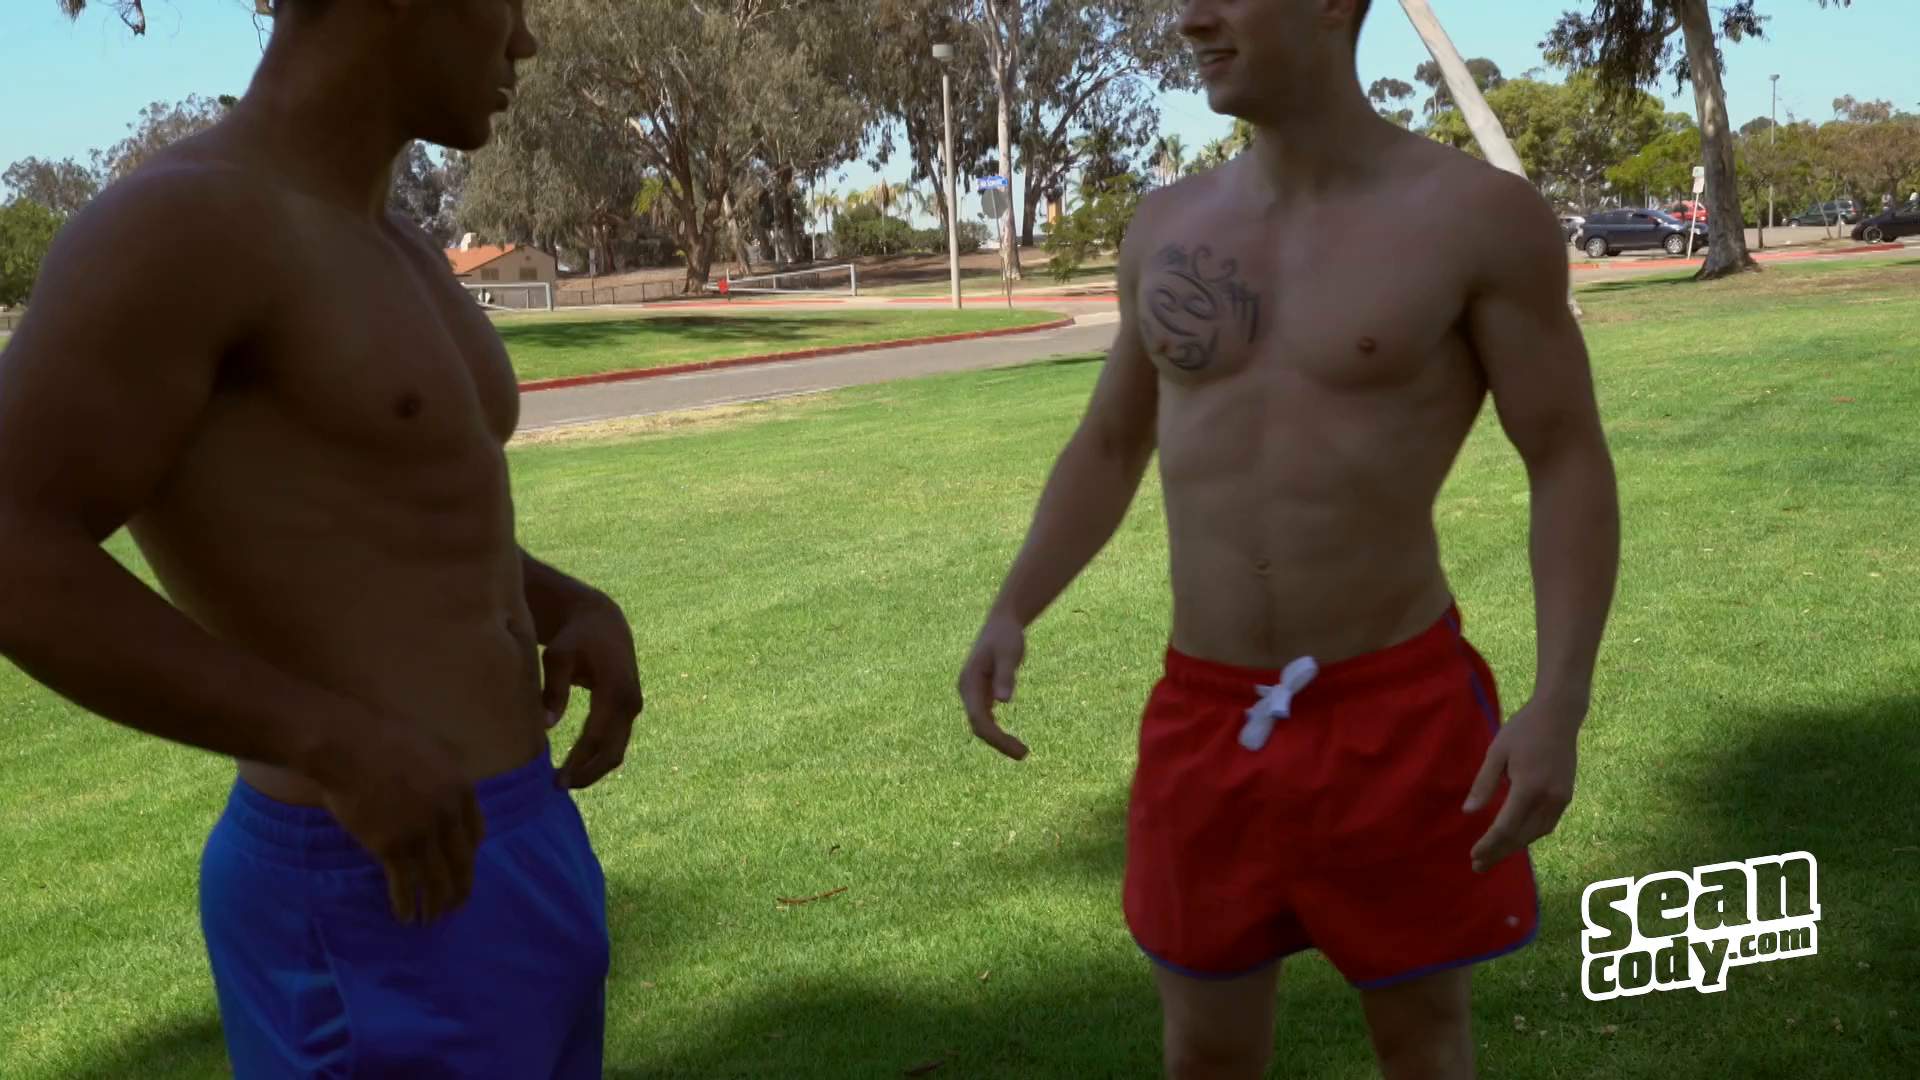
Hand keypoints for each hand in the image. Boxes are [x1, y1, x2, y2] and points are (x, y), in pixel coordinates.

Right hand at [314, 726, 483, 924]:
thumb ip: (442, 772)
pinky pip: (405, 884)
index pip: (476, 832)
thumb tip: (443, 782)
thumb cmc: (381, 737)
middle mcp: (448, 815)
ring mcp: (421, 832)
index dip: (469, 853)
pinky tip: (405, 917)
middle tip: (457, 905)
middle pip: (462, 861)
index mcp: (461, 788)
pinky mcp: (392, 847)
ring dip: (436, 904)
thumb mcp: (430, 748)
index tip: (463, 865)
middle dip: (461, 887)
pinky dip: (407, 904)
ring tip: (432, 919)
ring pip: (436, 879)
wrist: (348, 745)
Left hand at [541, 594, 642, 789]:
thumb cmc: (576, 637)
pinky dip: (598, 756)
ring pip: (616, 750)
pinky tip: (576, 765)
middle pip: (612, 752)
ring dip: (593, 768)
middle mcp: (630, 703)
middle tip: (558, 787)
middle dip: (587, 773)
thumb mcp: (559, 656)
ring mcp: (632, 708)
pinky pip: (615, 740)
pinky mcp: (628, 709)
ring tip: (564, 780)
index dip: (578, 762)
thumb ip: (554, 689)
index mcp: (615, 690)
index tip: (557, 780)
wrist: (603, 621)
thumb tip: (547, 726)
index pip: (597, 737)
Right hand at [958, 611, 1028, 759]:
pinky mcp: (981, 694)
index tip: (1018, 748)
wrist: (1001, 623)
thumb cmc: (1006, 636)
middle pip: (978, 727)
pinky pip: (986, 719)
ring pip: (982, 725)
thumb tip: (1003, 702)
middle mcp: (967, 691)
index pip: (979, 719)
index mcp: (969, 683)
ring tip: (1022, 751)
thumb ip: (1005, 676)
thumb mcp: (1009, 653)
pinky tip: (1012, 741)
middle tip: (1024, 754)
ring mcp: (973, 694)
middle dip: (999, 743)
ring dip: (999, 740)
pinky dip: (998, 731)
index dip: (997, 737)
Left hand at [1463, 699, 1580, 872]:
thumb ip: (1484, 784)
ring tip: (1494, 855)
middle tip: (1478, 866)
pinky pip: (1546, 824)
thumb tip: (1469, 812)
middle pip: (1522, 836)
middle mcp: (1549, 798)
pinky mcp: (1566, 796)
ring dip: (1515, 847)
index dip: (1489, 844)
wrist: (1559, 716)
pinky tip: (1515, 838)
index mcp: (1529, 787)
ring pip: (1536, 833)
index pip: (1506, 827)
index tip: (1473, 855)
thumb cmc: (1522, 730)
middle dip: (1499, 852)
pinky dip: (1529, 835)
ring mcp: (1561, 799)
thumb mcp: (1496, 753)